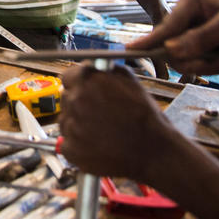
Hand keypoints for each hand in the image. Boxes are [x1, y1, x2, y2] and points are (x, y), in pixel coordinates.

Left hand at [59, 64, 178, 181]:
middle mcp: (76, 101)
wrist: (153, 151)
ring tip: (100, 130)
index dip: (77, 83)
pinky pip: (67, 142)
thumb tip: (95, 67)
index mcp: (88, 80)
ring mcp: (71, 126)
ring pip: (65, 120)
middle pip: (66, 98)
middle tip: (97, 112)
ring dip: (77, 123)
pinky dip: (78, 144)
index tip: (84, 89)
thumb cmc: (145, 119)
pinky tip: (96, 144)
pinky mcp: (71, 148)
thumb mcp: (130, 82)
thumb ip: (107, 71)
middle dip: (79, 103)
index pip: (68, 77)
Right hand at [128, 0, 218, 74]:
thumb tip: (171, 50)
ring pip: (188, 62)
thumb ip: (201, 38)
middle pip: (175, 50)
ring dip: (217, 64)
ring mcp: (192, 35)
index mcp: (189, 2)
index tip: (130, 50)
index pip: (167, 26)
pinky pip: (200, 67)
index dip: (151, 40)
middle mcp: (186, 18)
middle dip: (206, 60)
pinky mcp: (200, 48)